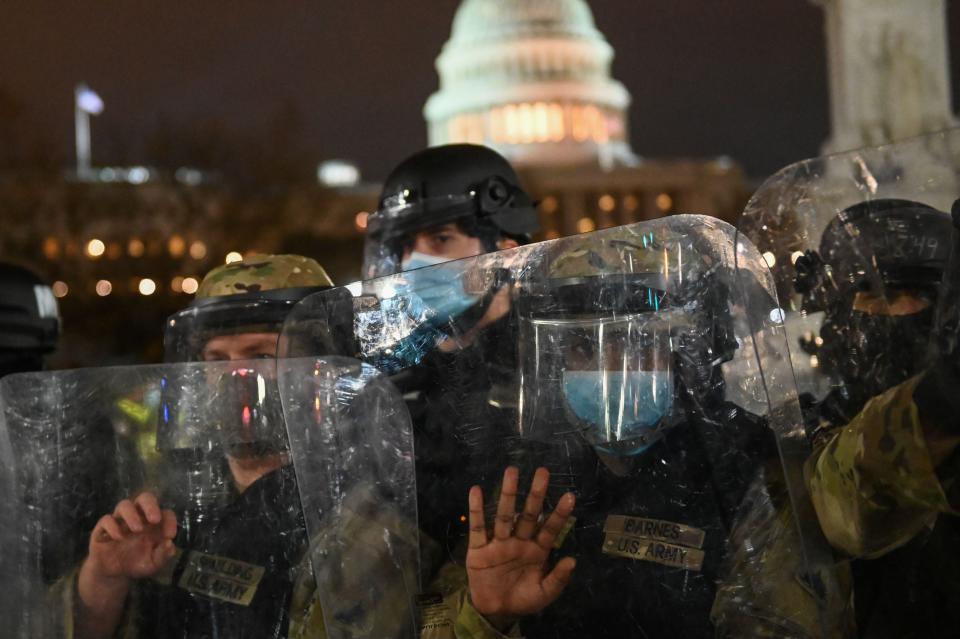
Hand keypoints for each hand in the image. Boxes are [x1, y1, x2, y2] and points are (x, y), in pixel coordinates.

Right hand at [83, 492, 177, 583]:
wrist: (113, 574)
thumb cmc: (137, 563)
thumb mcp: (153, 564)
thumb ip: (163, 555)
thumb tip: (170, 544)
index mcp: (154, 524)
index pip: (165, 513)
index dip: (170, 521)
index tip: (169, 535)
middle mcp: (138, 518)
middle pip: (144, 498)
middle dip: (150, 505)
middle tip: (154, 519)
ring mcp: (120, 521)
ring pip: (124, 505)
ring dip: (131, 515)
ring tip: (137, 529)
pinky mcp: (103, 529)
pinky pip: (106, 520)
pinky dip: (112, 526)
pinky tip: (118, 537)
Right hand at [466, 467, 575, 628]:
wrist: (495, 612)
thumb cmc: (523, 599)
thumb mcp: (544, 594)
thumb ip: (558, 579)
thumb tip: (572, 560)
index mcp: (537, 551)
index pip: (550, 529)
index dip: (559, 514)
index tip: (570, 496)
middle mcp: (519, 541)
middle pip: (528, 514)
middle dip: (536, 494)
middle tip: (543, 471)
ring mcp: (499, 543)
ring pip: (504, 515)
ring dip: (508, 494)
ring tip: (512, 471)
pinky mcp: (479, 548)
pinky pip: (478, 527)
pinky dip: (476, 509)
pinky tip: (476, 491)